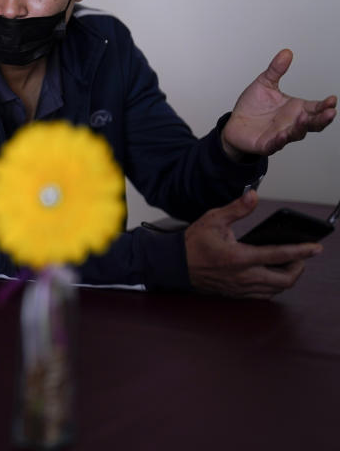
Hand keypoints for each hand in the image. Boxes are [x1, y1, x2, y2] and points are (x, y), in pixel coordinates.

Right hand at [184, 190, 322, 298]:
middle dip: (298, 268)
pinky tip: (271, 275)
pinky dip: (274, 286)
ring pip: (276, 290)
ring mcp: (240, 288)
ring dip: (287, 278)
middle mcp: (243, 276)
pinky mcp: (236, 294)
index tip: (316, 248)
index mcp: (239, 257)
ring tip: (288, 264)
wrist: (175, 265)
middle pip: (285, 280)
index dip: (301, 251)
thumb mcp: (213, 220)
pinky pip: (264, 295)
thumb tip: (254, 196)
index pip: (279, 255)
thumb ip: (236, 209)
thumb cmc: (193, 243)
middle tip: (300, 257)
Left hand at [222, 49, 336, 159]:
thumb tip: (286, 52)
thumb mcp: (264, 84)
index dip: (325, 105)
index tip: (332, 100)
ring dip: (302, 127)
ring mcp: (281, 134)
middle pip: (313, 123)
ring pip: (296, 134)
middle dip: (323, 118)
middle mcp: (292, 123)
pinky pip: (276, 144)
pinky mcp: (267, 144)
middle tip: (330, 112)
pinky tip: (282, 136)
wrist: (234, 124)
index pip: (315, 107)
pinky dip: (280, 141)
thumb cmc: (252, 106)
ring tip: (304, 119)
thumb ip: (276, 70)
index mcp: (295, 108)